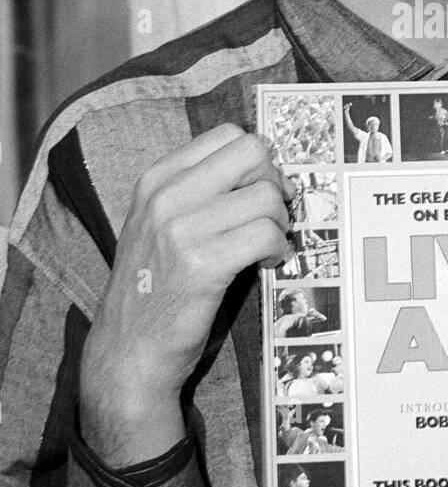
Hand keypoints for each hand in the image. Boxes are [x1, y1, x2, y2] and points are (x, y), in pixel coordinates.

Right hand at [80, 124, 295, 463]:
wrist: (127, 351)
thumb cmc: (154, 288)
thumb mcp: (159, 224)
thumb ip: (199, 192)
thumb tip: (264, 170)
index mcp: (156, 179)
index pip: (229, 135)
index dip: (258, 160)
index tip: (260, 188)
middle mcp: (166, 196)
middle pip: (252, 152)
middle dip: (274, 182)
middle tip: (273, 215)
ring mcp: (181, 229)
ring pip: (266, 195)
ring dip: (281, 222)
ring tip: (268, 246)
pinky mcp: (202, 264)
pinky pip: (266, 234)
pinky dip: (280, 249)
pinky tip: (269, 263)